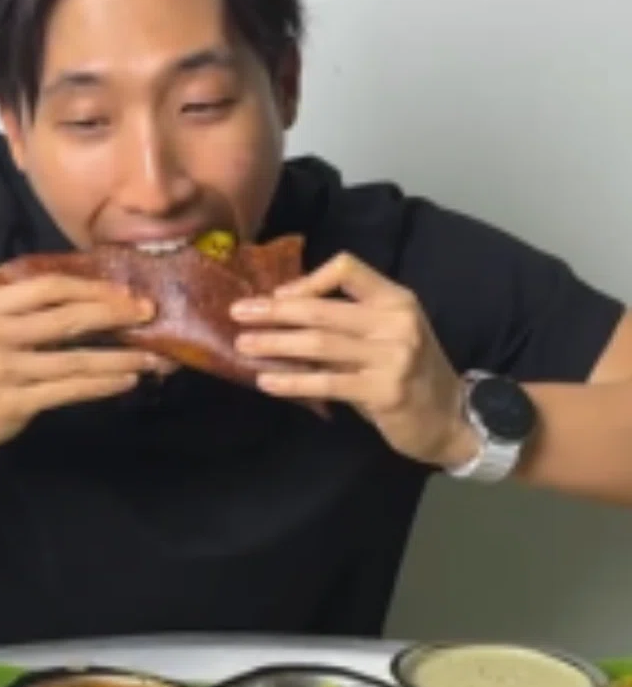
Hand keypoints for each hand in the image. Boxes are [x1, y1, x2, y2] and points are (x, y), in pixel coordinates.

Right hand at [0, 275, 163, 456]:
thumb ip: (26, 309)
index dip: (92, 288)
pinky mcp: (13, 403)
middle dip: (114, 315)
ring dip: (120, 358)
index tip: (126, 294)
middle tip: (148, 314)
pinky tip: (126, 380)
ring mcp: (2, 371)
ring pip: (74, 359)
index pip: (48, 287)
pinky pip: (69, 390)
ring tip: (152, 357)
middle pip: (66, 319)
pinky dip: (102, 384)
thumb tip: (96, 299)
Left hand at [232, 251, 474, 465]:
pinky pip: (327, 383)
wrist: (448, 418)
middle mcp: (397, 322)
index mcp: (395, 299)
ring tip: (243, 346)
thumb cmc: (405, 373)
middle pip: (322, 309)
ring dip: (275, 344)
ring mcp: (394, 356)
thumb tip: (281, 311)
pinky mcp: (385, 391)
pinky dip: (292, 381)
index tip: (277, 296)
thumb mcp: (384, 336)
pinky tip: (267, 381)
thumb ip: (343, 323)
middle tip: (237, 314)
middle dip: (274, 312)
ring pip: (320, 344)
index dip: (307, 280)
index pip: (347, 269)